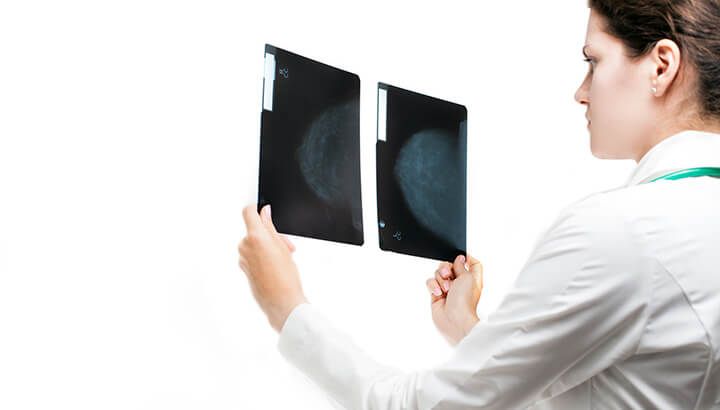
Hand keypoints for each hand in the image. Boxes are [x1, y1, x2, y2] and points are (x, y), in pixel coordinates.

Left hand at [238, 204, 307, 332]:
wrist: (281, 302)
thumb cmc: (285, 277)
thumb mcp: (282, 247)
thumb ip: (270, 226)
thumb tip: (264, 212)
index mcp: (255, 237)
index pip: (248, 212)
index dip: (256, 209)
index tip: (264, 211)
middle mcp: (244, 246)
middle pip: (254, 230)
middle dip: (270, 234)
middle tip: (287, 246)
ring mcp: (242, 258)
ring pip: (255, 243)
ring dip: (268, 247)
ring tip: (283, 259)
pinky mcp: (243, 268)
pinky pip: (253, 255)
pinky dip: (263, 257)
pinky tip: (276, 267)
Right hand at [426, 254, 482, 345]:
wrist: (455, 320)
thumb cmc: (465, 302)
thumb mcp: (467, 277)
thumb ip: (462, 266)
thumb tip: (459, 258)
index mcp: (472, 278)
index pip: (472, 263)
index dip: (466, 258)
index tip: (459, 256)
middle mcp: (460, 283)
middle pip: (450, 265)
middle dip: (446, 268)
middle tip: (447, 274)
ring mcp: (448, 289)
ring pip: (438, 273)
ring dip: (440, 279)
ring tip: (445, 289)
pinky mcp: (437, 295)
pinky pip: (431, 283)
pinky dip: (433, 286)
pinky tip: (438, 293)